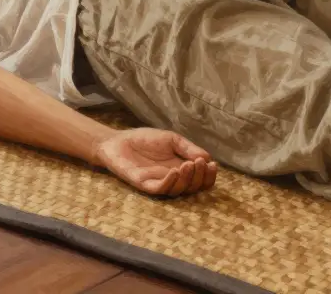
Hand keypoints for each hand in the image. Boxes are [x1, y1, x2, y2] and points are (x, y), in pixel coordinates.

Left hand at [93, 128, 217, 196]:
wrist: (118, 141)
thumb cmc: (145, 140)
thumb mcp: (172, 139)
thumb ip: (188, 148)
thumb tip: (207, 158)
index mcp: (181, 169)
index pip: (200, 180)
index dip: (209, 176)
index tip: (212, 164)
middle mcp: (172, 180)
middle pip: (193, 188)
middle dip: (199, 177)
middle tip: (199, 162)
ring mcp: (158, 183)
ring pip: (179, 190)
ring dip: (187, 179)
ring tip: (189, 164)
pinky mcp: (145, 185)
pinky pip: (160, 189)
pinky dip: (170, 182)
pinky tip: (175, 171)